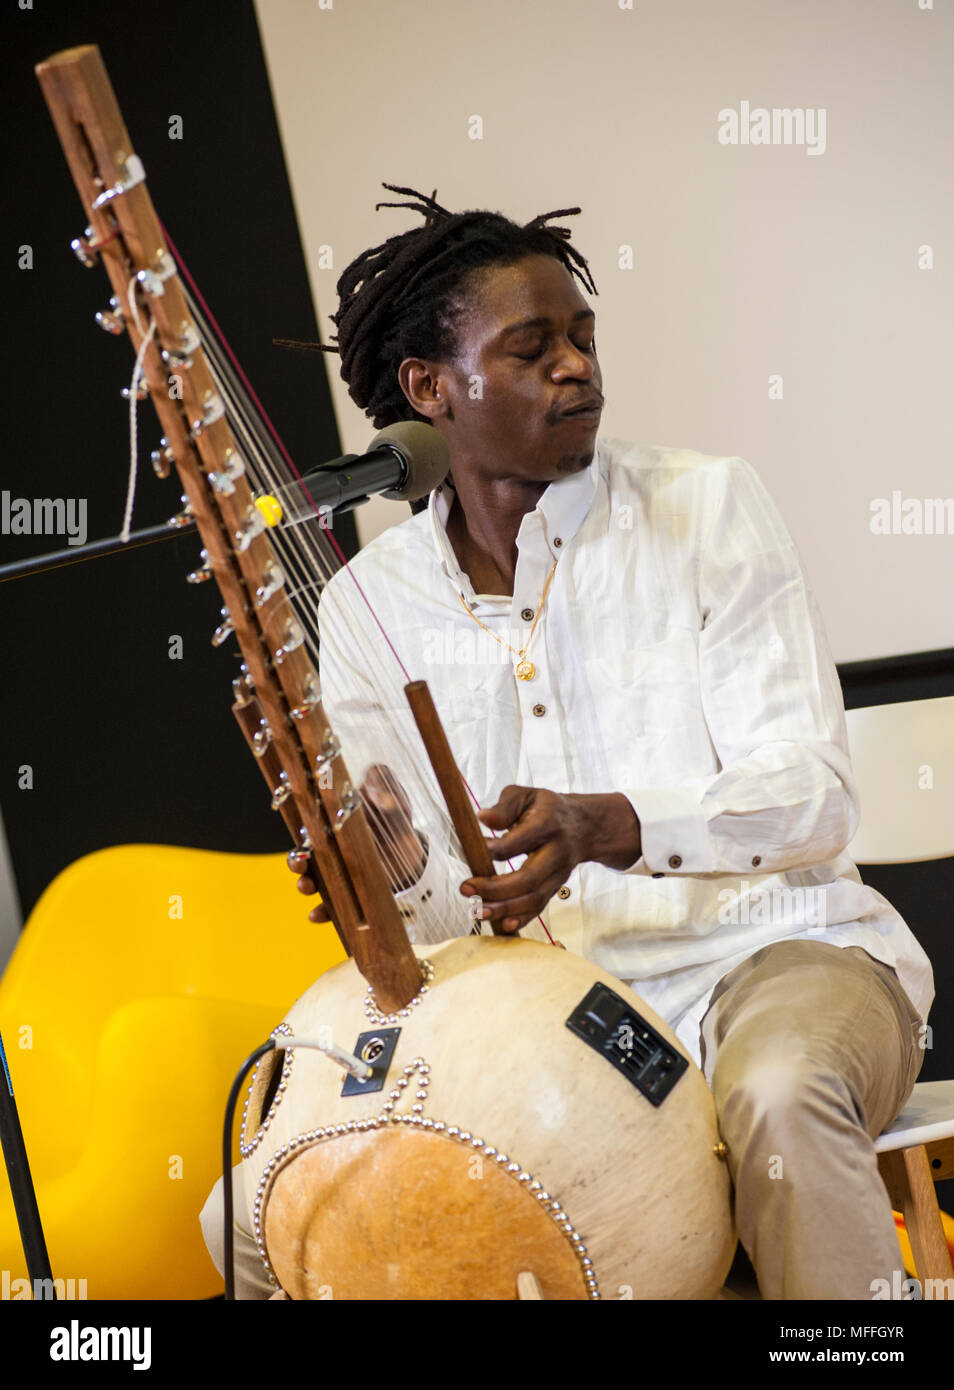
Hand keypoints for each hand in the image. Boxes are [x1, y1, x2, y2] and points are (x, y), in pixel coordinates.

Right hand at [290, 763, 426, 921]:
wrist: (414, 849)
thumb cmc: (394, 817)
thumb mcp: (391, 794)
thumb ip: (382, 783)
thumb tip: (380, 796)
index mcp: (334, 823)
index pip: (309, 826)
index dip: (301, 828)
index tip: (302, 833)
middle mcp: (330, 850)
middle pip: (304, 856)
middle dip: (296, 862)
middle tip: (299, 864)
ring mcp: (339, 873)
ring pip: (314, 881)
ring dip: (305, 884)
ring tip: (306, 886)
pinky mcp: (350, 895)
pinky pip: (332, 907)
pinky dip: (321, 912)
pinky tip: (316, 915)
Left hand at [460, 786, 640, 935]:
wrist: (584, 826)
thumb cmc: (546, 808)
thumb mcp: (526, 795)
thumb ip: (504, 806)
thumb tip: (482, 818)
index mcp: (547, 824)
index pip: (519, 842)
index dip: (493, 849)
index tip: (470, 848)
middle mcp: (556, 851)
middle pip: (528, 878)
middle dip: (495, 889)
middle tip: (466, 888)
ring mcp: (559, 873)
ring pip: (534, 898)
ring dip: (504, 909)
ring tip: (477, 911)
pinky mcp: (556, 887)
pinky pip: (539, 907)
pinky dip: (521, 918)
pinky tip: (502, 924)